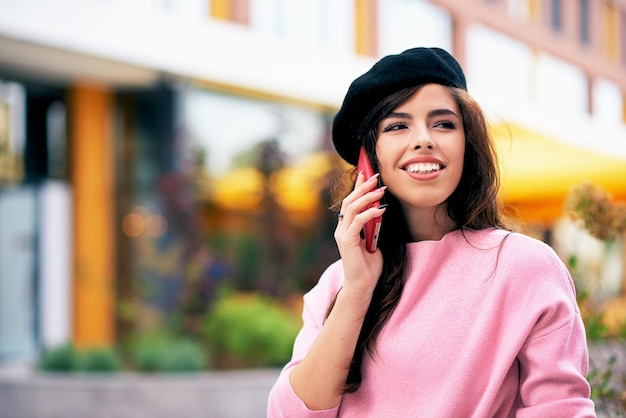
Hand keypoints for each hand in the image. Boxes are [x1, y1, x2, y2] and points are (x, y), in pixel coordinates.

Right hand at [334, 172, 387, 295]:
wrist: (362, 286)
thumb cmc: (369, 267)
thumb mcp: (373, 241)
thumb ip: (373, 227)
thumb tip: (380, 209)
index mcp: (346, 228)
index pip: (350, 202)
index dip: (357, 186)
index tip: (366, 173)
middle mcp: (341, 229)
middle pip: (349, 201)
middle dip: (363, 187)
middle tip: (376, 176)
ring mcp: (342, 235)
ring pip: (352, 208)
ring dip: (368, 197)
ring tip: (381, 189)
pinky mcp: (347, 242)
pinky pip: (358, 222)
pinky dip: (370, 213)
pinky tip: (381, 209)